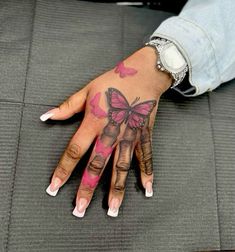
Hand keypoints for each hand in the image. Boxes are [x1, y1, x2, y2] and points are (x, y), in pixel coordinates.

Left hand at [42, 46, 171, 217]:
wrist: (143, 74)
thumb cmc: (114, 81)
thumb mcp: (87, 90)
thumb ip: (67, 106)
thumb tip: (46, 116)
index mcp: (94, 122)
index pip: (74, 150)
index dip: (63, 170)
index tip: (55, 187)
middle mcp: (112, 133)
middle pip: (97, 165)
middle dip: (87, 188)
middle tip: (80, 209)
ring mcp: (130, 135)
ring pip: (122, 166)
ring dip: (117, 189)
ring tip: (113, 209)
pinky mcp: (144, 135)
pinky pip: (145, 156)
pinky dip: (147, 172)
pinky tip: (146, 189)